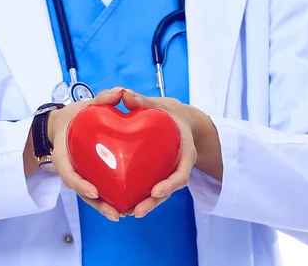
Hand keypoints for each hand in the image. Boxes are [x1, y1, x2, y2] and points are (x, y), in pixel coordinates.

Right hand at [48, 87, 125, 221]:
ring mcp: (80, 173)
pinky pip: (98, 189)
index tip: (94, 192)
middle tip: (115, 213)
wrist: (65, 123)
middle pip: (81, 191)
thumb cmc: (75, 115)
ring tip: (122, 214)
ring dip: (104, 207)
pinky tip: (125, 206)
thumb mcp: (86, 104)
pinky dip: (108, 199)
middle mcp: (70, 168)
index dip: (80, 185)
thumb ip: (103, 97)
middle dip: (98, 204)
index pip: (68, 174)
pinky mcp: (89, 175)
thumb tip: (121, 92)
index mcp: (63, 155)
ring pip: (90, 195)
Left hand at [120, 89, 221, 217]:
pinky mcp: (158, 173)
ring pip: (160, 194)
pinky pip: (151, 187)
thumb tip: (125, 95)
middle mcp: (178, 165)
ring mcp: (169, 171)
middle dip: (154, 202)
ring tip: (128, 213)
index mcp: (184, 151)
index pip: (182, 173)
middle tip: (137, 211)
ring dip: (146, 204)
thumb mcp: (162, 104)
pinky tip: (123, 204)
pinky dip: (140, 196)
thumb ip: (144, 100)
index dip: (170, 184)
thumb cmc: (172, 112)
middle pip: (169, 189)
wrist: (181, 119)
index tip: (156, 191)